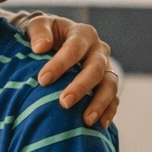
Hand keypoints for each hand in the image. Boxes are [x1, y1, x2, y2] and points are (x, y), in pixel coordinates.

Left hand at [24, 13, 119, 127]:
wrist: (52, 43)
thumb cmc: (43, 35)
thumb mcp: (37, 25)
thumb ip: (38, 32)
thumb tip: (40, 47)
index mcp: (83, 34)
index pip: (74, 48)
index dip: (60, 64)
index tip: (43, 80)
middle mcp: (98, 50)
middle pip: (96, 69)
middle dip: (81, 87)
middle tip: (64, 103)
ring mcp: (106, 68)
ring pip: (110, 85)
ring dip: (99, 103)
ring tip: (85, 121)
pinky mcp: (107, 85)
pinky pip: (114, 99)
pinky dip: (109, 112)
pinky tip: (100, 126)